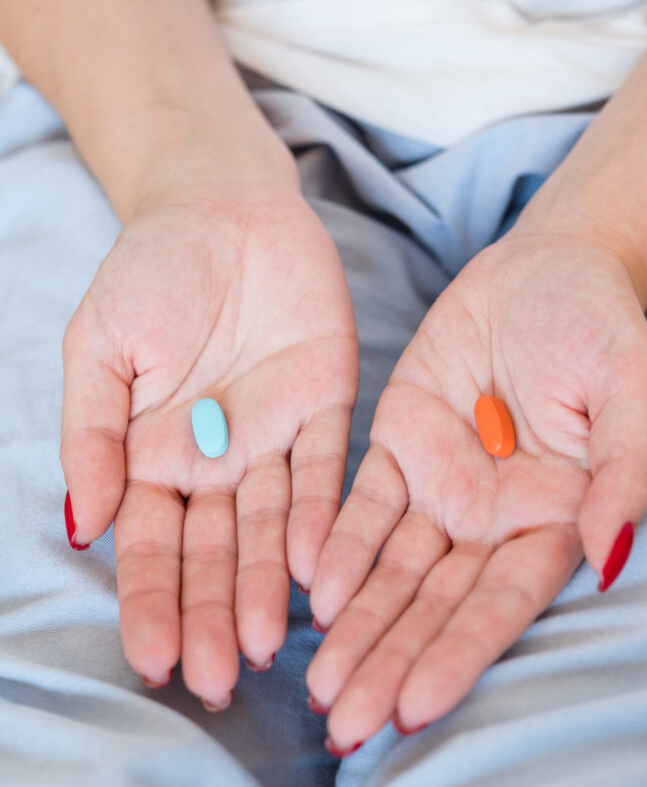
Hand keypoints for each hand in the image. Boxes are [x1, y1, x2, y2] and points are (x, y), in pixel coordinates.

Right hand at [60, 180, 357, 706]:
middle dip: (215, 614)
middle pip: (215, 552)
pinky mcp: (326, 404)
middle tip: (220, 679)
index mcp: (155, 453)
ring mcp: (274, 436)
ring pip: (271, 527)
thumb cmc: (151, 270)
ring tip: (269, 646)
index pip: (152, 543)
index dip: (152, 601)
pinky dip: (319, 516)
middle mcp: (217, 459)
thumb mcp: (100, 346)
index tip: (155, 659)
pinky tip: (317, 567)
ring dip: (269, 586)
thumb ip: (92, 434)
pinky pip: (324, 470)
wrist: (222, 206)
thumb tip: (83, 526)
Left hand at [306, 232, 646, 749]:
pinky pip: (362, 504)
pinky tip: (310, 589)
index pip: (502, 601)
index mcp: (552, 515)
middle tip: (345, 722)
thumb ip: (621, 467)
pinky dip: (337, 547)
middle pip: (436, 602)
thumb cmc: (595, 324)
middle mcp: (491, 515)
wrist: (543, 265)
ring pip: (392, 569)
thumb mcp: (626, 386)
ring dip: (356, 625)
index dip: (460, 653)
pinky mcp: (398, 442)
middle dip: (391, 661)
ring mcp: (440, 482)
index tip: (416, 706)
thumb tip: (602, 551)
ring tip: (318, 683)